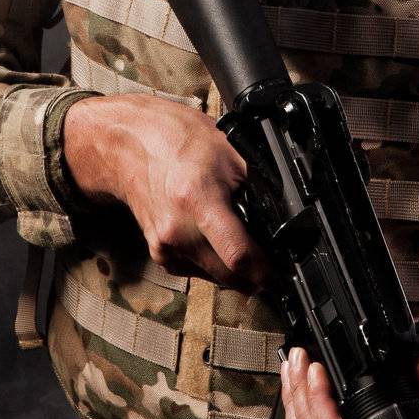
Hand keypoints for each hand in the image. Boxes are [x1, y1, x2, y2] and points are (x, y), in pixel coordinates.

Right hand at [61, 94, 268, 290]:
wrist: (130, 144)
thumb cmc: (179, 140)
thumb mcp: (232, 151)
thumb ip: (260, 184)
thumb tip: (287, 213)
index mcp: (199, 201)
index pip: (238, 255)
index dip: (266, 272)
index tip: (281, 275)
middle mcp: (178, 230)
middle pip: (228, 275)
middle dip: (255, 276)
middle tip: (272, 265)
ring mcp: (165, 245)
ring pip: (213, 277)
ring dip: (234, 272)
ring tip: (246, 248)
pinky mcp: (158, 252)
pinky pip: (195, 271)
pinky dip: (212, 264)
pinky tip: (217, 242)